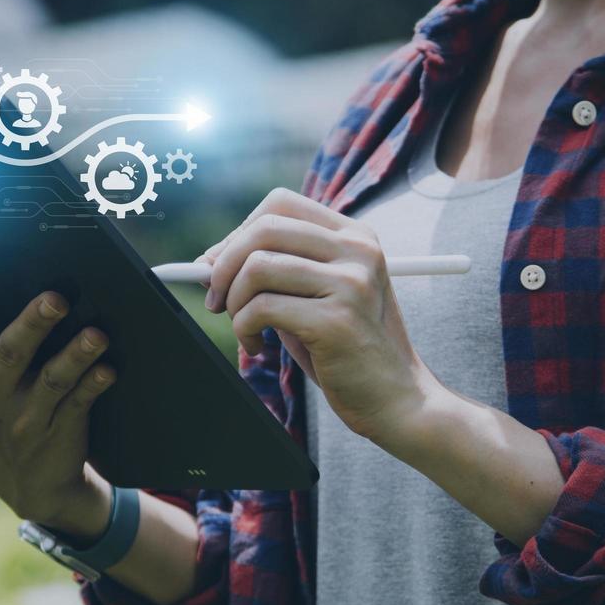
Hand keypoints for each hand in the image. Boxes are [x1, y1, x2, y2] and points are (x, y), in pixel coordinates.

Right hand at [0, 239, 115, 539]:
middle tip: (56, 297)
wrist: (31, 487)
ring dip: (76, 354)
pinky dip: (94, 385)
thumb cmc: (9, 414)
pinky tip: (109, 369)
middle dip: (34, 322)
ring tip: (97, 333)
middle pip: (12, 351)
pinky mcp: (57, 435)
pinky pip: (78, 406)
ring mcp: (23, 419)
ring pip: (52, 380)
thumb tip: (16, 278)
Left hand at [202, 188, 439, 445]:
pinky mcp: (337, 320)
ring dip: (234, 302)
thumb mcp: (313, 297)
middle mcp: (358, 251)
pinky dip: (244, 329)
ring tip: (245, 329)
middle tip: (216, 300)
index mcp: (356, 236)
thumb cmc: (346, 350)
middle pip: (264, 229)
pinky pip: (261, 308)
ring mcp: (351, 283)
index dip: (239, 232)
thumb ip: (274, 271)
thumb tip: (208, 261)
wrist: (396, 400)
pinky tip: (257, 348)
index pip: (279, 204)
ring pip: (257, 267)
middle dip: (224, 266)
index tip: (221, 268)